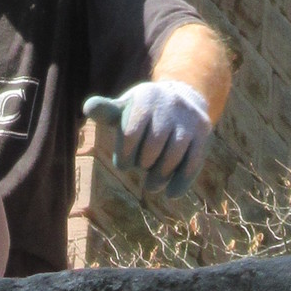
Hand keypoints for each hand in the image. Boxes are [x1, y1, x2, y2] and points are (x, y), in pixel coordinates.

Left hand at [83, 78, 212, 199]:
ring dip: (161, 175)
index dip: (126, 153)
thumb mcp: (125, 108)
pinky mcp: (204, 132)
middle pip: (154, 144)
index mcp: (146, 96)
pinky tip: (171, 194)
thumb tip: (87, 108)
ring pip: (174, 153)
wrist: (182, 99)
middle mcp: (170, 103)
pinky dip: (182, 181)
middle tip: (140, 169)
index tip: (124, 164)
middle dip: (144, 162)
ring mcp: (189, 118)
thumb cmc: (144, 111)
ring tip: (151, 186)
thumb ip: (106, 111)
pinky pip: (193, 161)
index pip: (131, 131)